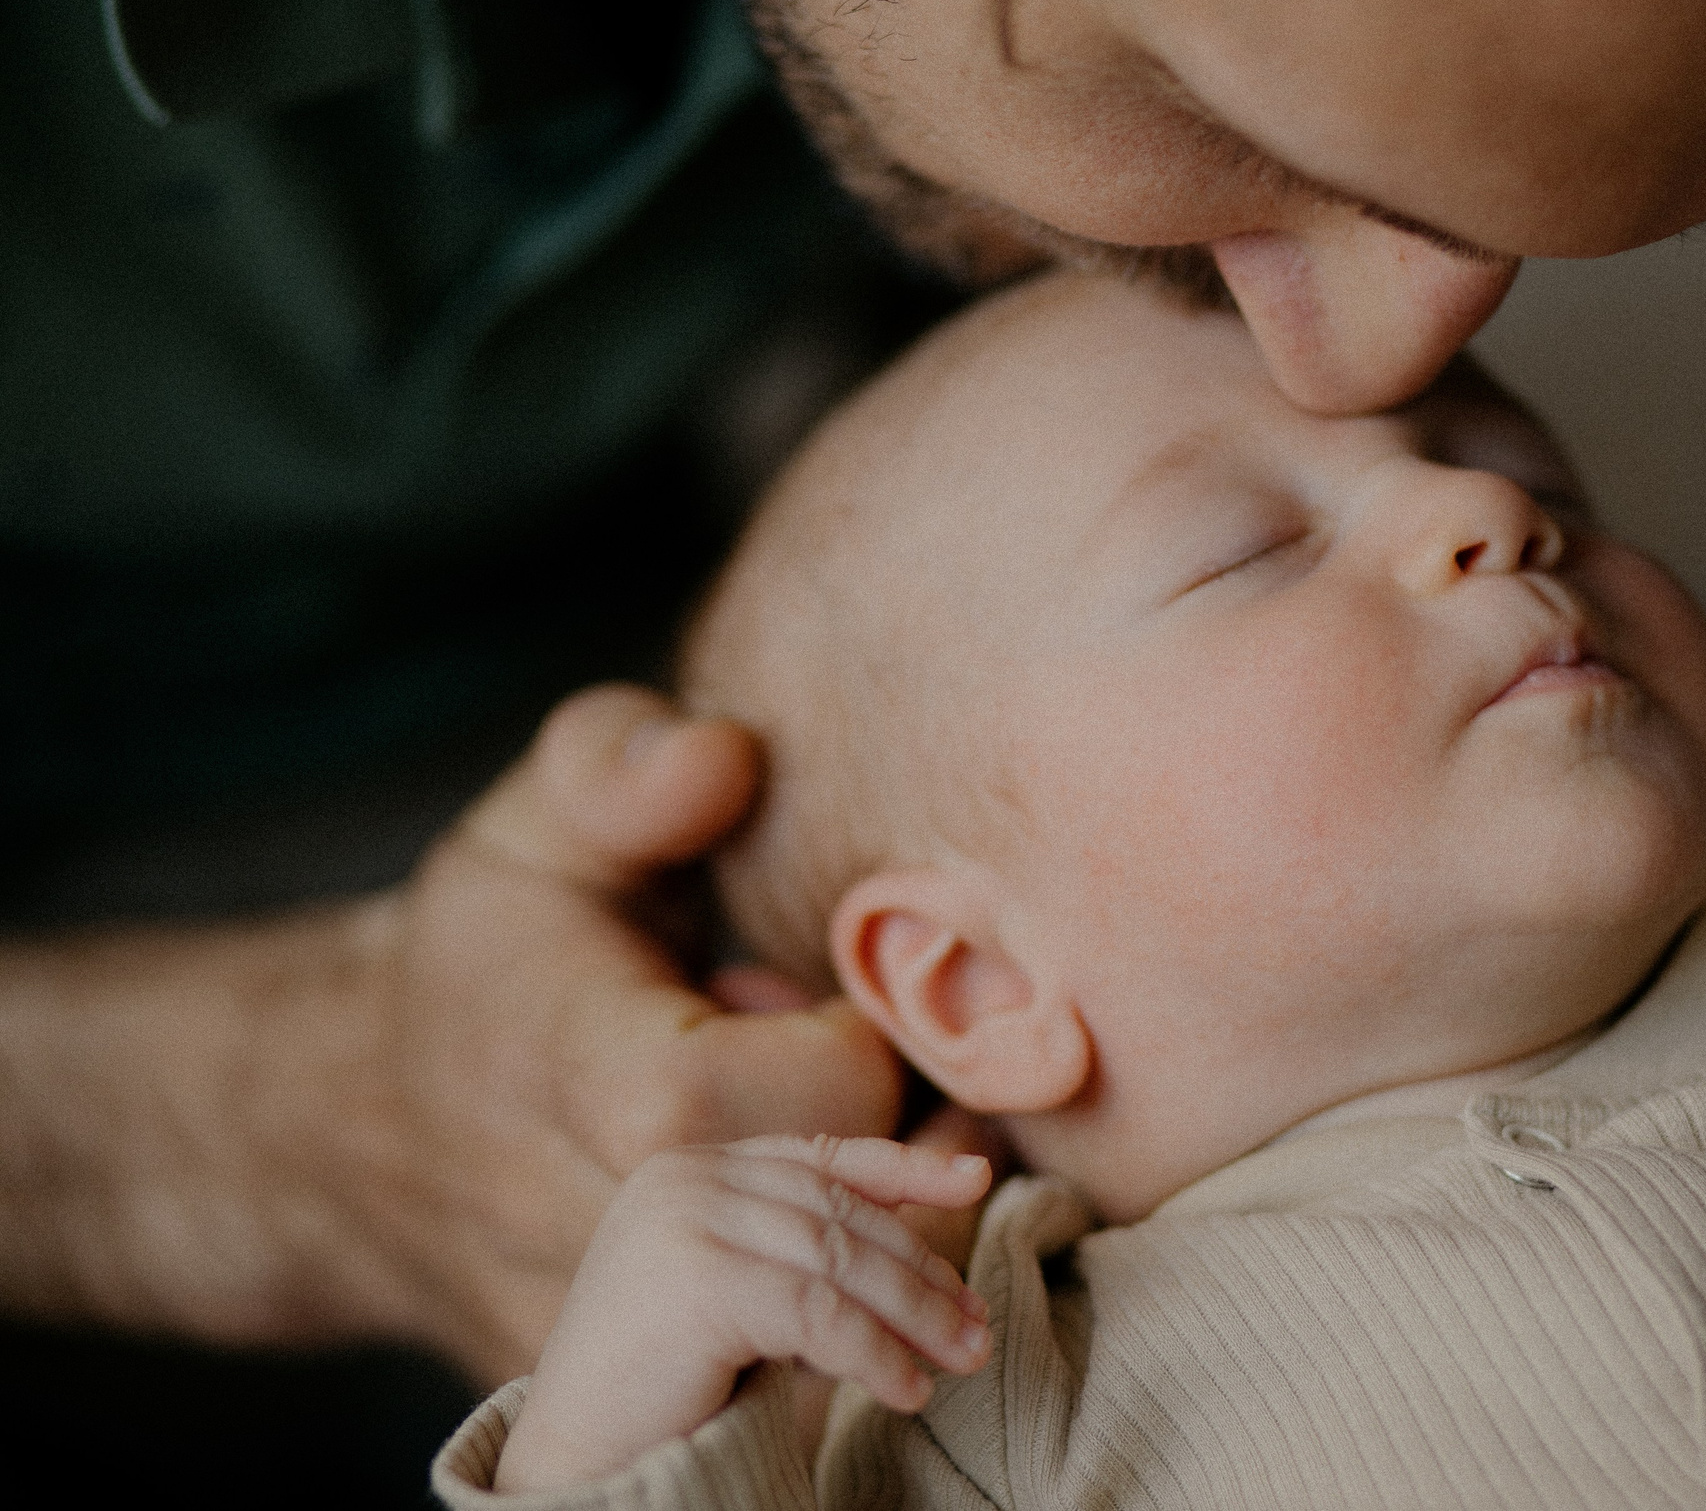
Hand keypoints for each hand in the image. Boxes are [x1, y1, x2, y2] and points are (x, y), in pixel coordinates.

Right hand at [349, 685, 906, 1381]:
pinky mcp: (633, 1400)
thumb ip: (621, 764)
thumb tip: (718, 753)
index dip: (853, 1042)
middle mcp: (595, 1220)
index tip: (810, 998)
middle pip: (840, 1211)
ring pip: (831, 1306)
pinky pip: (793, 1361)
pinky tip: (783, 1210)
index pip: (799, 1092)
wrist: (365, 1128)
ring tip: (809, 1133)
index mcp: (582, 1068)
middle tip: (848, 1068)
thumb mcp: (539, 822)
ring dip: (866, 1215)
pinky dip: (825, 1285)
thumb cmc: (495, 950)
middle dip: (891, 1139)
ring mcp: (609, 1329)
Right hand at [496, 1136, 993, 1492]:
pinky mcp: (700, 1281)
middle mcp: (685, 1179)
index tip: (977, 1179)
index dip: (906, 1167)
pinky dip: (875, 1353)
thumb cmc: (655, 1389)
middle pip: (840, 1213)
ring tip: (962, 1358)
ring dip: (914, 1314)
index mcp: (689, 1170)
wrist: (573, 1459)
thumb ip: (798, 1253)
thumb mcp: (734, 1293)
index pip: (820, 1156)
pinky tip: (907, 1390)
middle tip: (976, 1321)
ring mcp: (688, 1222)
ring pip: (841, 1261)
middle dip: (920, 1266)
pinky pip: (821, 1314)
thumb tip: (921, 1247)